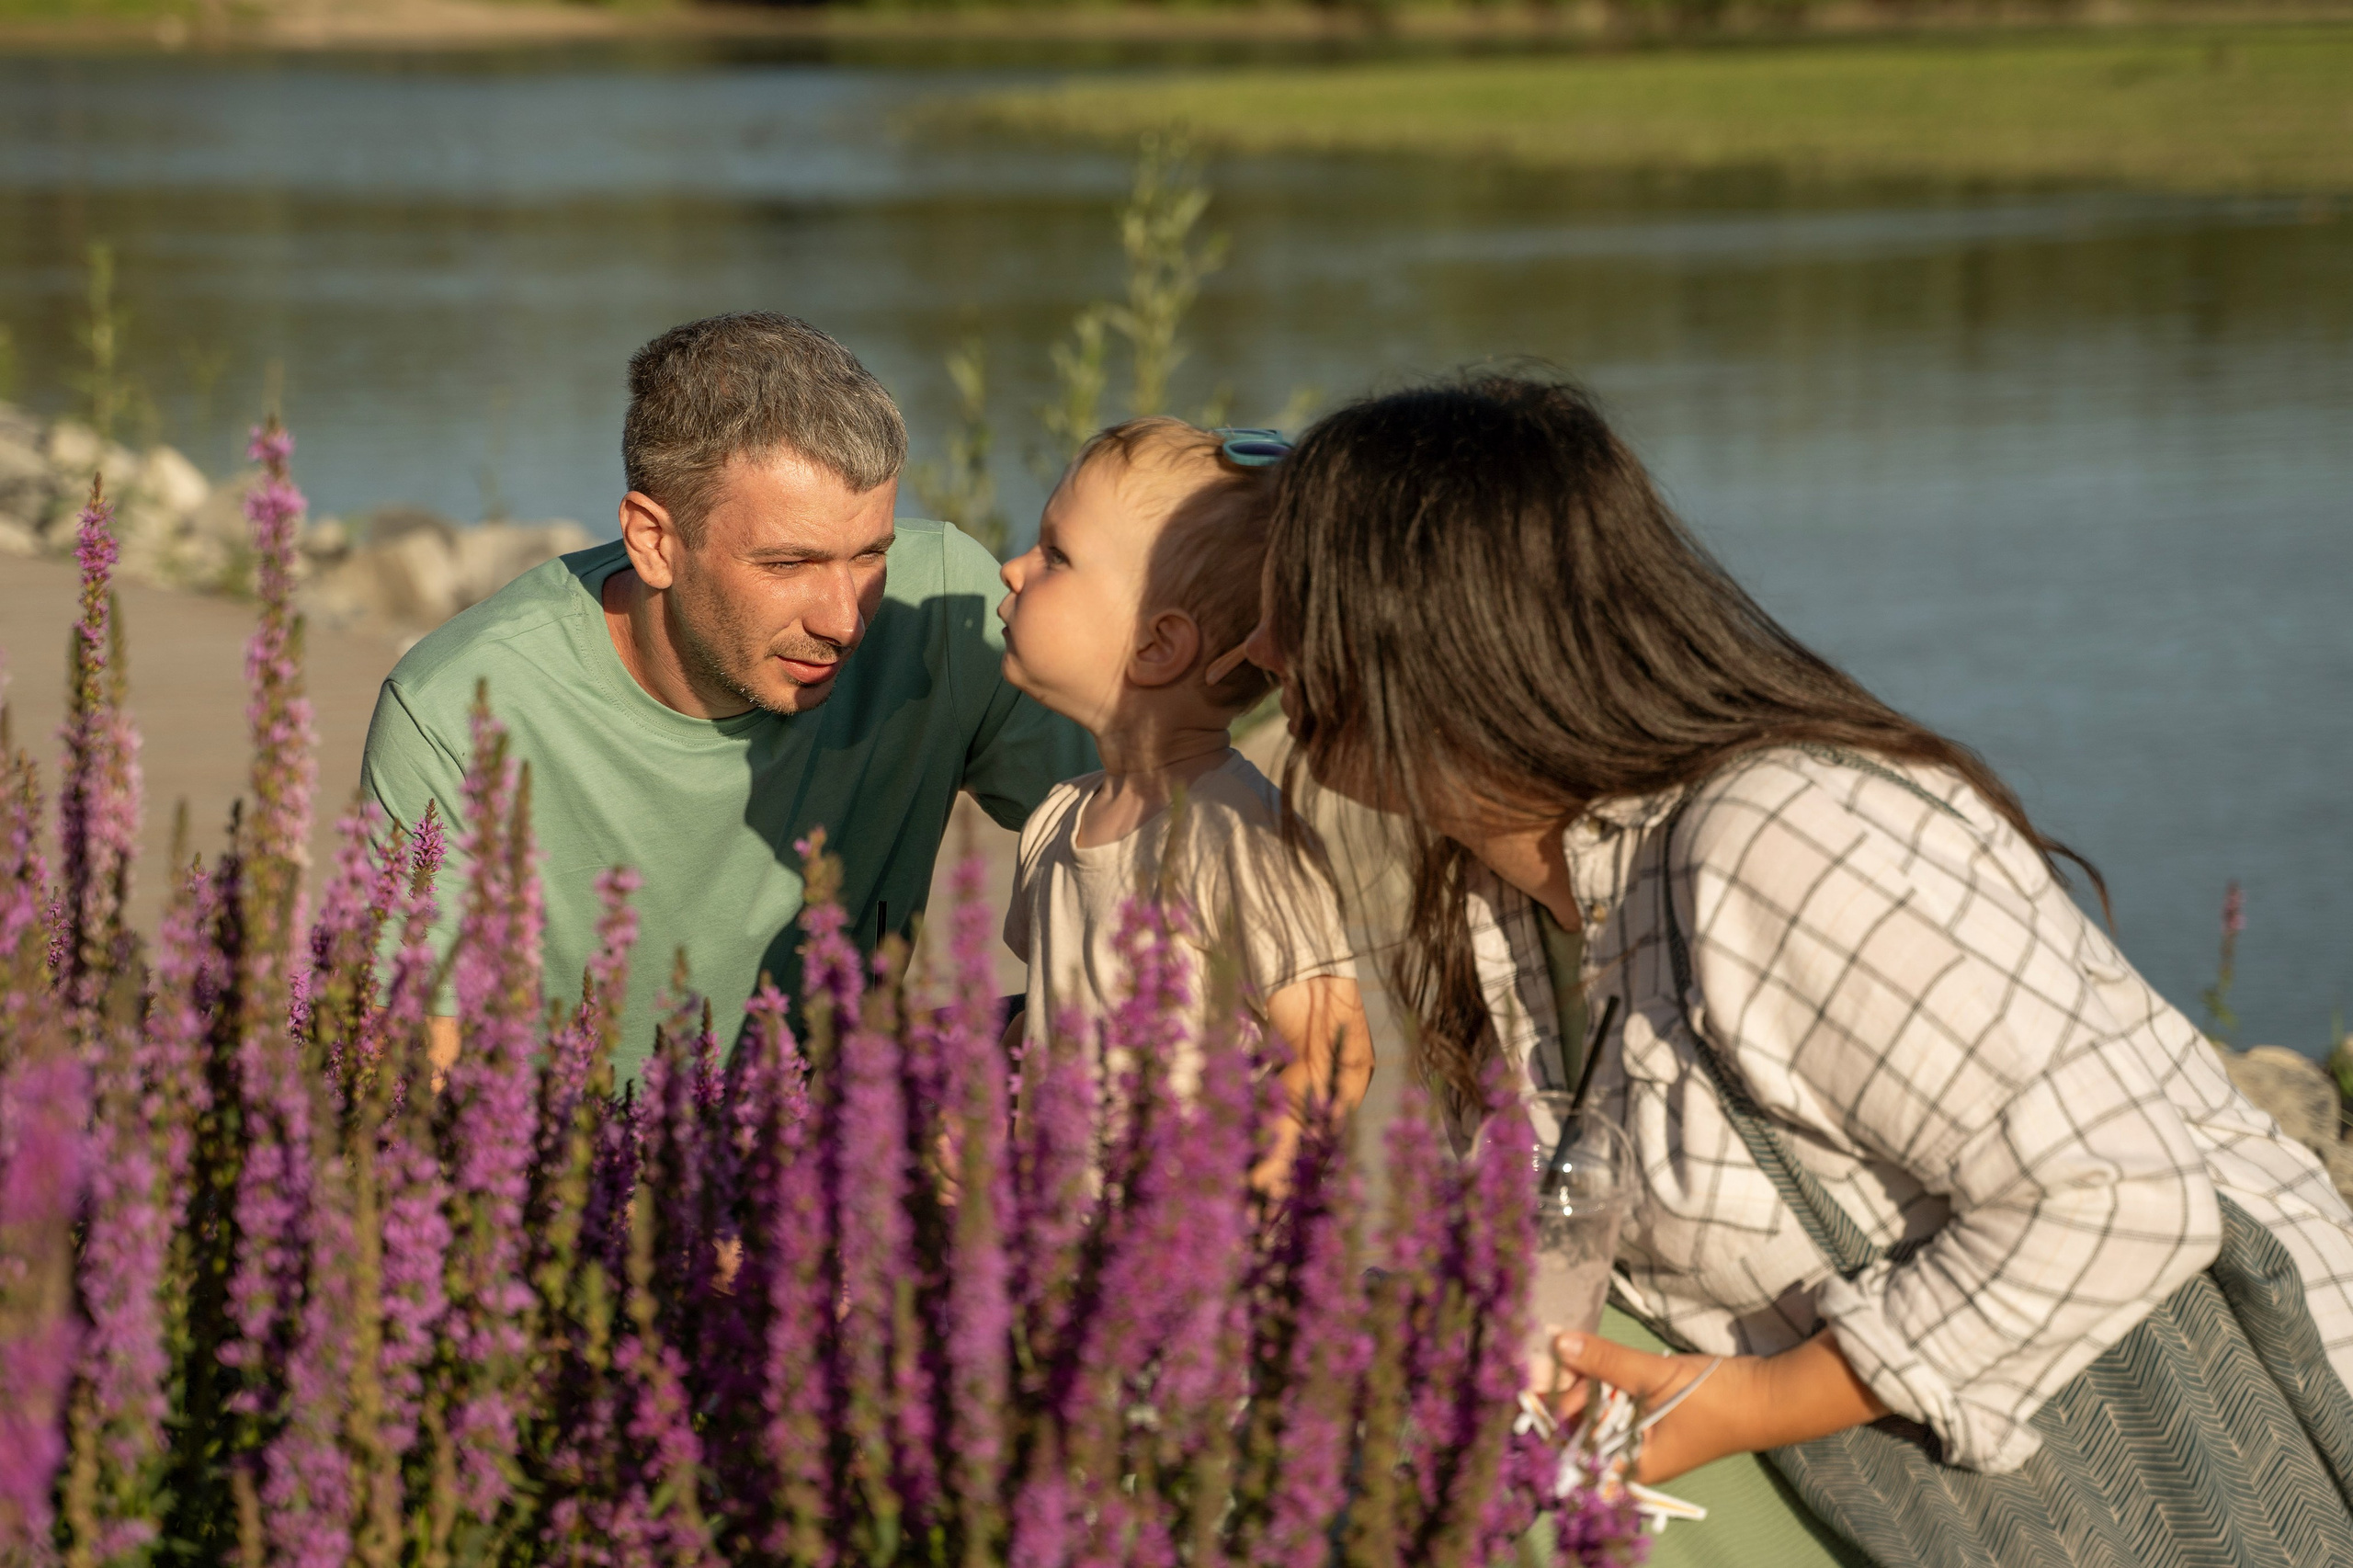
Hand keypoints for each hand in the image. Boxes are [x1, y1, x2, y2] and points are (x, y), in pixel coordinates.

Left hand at [1549, 1332, 1759, 1481]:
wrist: (1769, 1396)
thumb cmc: (1717, 1401)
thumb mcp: (1654, 1377)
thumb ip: (1605, 1360)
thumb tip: (1558, 1342)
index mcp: (1630, 1464)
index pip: (1573, 1447)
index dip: (1548, 1416)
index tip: (1526, 1381)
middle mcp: (1631, 1455)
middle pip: (1581, 1425)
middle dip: (1564, 1390)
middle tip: (1547, 1352)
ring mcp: (1642, 1433)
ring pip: (1597, 1407)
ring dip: (1581, 1379)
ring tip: (1563, 1346)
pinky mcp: (1651, 1412)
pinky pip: (1615, 1396)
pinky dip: (1602, 1376)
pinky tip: (1585, 1351)